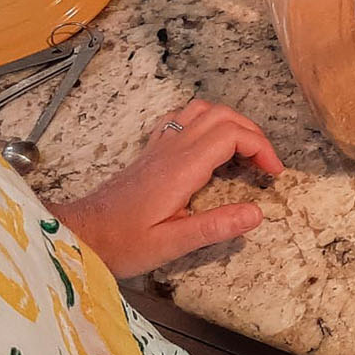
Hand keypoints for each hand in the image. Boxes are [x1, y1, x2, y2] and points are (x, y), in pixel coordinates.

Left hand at [49, 100, 283, 277]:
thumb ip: (215, 227)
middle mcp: (171, 149)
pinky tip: (211, 146)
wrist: (80, 232)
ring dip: (232, 123)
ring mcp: (159, 146)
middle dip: (253, 133)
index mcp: (182, 168)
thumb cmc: (122, 243)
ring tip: (246, 151)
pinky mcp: (151, 151)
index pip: (231, 135)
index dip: (261, 148)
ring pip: (202, 110)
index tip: (274, 174)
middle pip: (221, 115)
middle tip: (267, 164)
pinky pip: (183, 119)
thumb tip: (257, 214)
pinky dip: (207, 123)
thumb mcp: (172, 244)